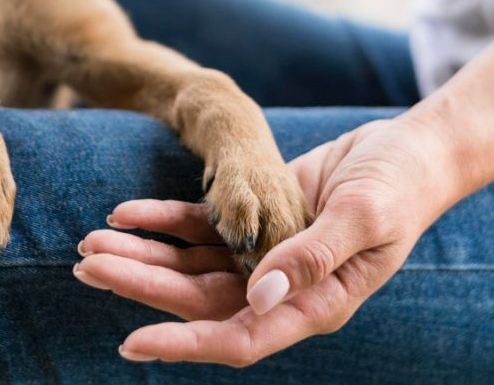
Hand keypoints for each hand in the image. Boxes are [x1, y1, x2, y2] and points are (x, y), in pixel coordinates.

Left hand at [72, 117, 455, 364]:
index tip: (132, 343)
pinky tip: (124, 212)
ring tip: (89, 243)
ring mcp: (261, 255)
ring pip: (187, 265)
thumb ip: (312, 259)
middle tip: (85, 268)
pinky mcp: (252, 220)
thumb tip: (260, 298)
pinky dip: (160, 219)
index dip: (183, 343)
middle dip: (138, 285)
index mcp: (312, 305)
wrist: (407, 151)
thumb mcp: (363, 219)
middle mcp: (278, 289)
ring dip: (139, 254)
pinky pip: (196, 225)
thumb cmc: (399, 188)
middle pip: (195, 300)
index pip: (236, 337)